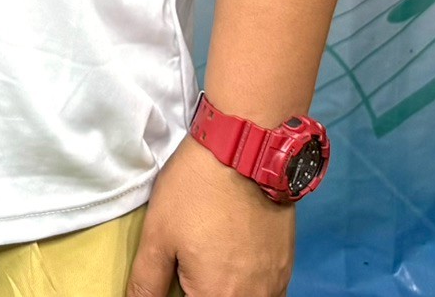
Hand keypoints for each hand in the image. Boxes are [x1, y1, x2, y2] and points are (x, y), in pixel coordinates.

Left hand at [126, 137, 293, 296]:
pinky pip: (266, 292)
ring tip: (208, 264)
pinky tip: (232, 264)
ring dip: (224, 291)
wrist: (245, 151)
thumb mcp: (158, 235)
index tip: (172, 278)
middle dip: (199, 290)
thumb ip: (148, 281)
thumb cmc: (195, 192)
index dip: (176, 295)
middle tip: (187, 267)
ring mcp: (275, 284)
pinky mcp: (286, 266)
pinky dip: (247, 286)